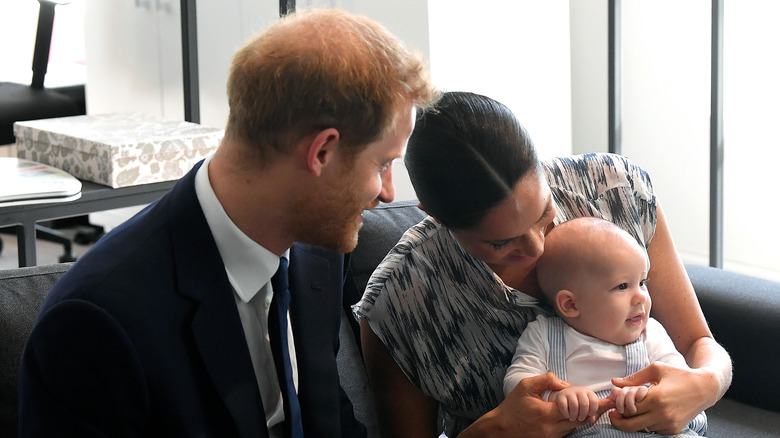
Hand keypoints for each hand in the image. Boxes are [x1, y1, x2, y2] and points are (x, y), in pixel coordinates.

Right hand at [459, 373, 611, 437]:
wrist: (500, 428)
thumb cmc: (512, 406)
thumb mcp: (526, 386)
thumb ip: (546, 380)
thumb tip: (566, 384)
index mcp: (547, 414)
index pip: (577, 409)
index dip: (594, 404)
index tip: (609, 401)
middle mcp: (552, 429)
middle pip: (581, 421)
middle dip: (594, 412)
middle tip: (608, 403)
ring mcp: (552, 437)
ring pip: (575, 427)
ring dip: (583, 417)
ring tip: (595, 407)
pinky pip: (567, 431)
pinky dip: (573, 422)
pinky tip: (576, 414)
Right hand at [549, 386, 599, 421]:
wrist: (565, 396)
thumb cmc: (579, 403)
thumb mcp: (588, 407)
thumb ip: (591, 413)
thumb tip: (592, 420)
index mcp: (588, 392)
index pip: (594, 401)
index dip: (592, 411)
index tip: (589, 415)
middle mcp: (579, 390)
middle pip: (584, 404)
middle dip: (583, 414)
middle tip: (580, 418)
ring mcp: (569, 392)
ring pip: (574, 405)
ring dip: (574, 415)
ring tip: (573, 418)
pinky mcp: (560, 396)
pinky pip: (564, 406)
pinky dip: (566, 413)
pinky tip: (567, 415)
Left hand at [610, 362, 709, 433]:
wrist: (704, 388)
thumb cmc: (679, 375)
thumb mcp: (656, 370)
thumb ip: (633, 378)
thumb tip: (614, 382)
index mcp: (656, 398)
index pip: (628, 409)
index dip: (618, 407)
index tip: (613, 404)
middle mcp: (662, 414)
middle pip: (631, 424)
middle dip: (619, 421)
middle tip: (613, 415)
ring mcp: (669, 424)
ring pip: (642, 428)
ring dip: (634, 422)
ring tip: (631, 411)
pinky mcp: (674, 430)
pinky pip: (653, 430)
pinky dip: (647, 424)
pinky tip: (646, 414)